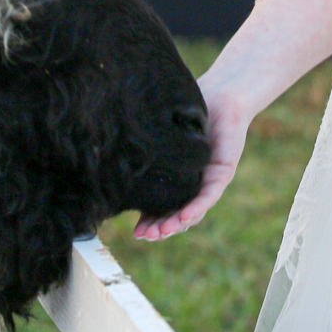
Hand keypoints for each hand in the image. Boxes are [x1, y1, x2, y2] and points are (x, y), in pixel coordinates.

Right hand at [134, 89, 248, 240]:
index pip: (163, 208)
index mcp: (178, 179)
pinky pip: (209, 194)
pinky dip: (197, 207)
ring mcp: (209, 181)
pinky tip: (184, 218)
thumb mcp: (161, 134)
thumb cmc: (189, 112)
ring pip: (193, 210)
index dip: (150, 222)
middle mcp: (193, 185)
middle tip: (143, 236)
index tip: (135, 233)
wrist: (221, 95)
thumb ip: (145, 147)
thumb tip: (108, 153)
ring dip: (176, 224)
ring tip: (159, 233)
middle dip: (159, 228)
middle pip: (177, 215)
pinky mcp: (222, 172)